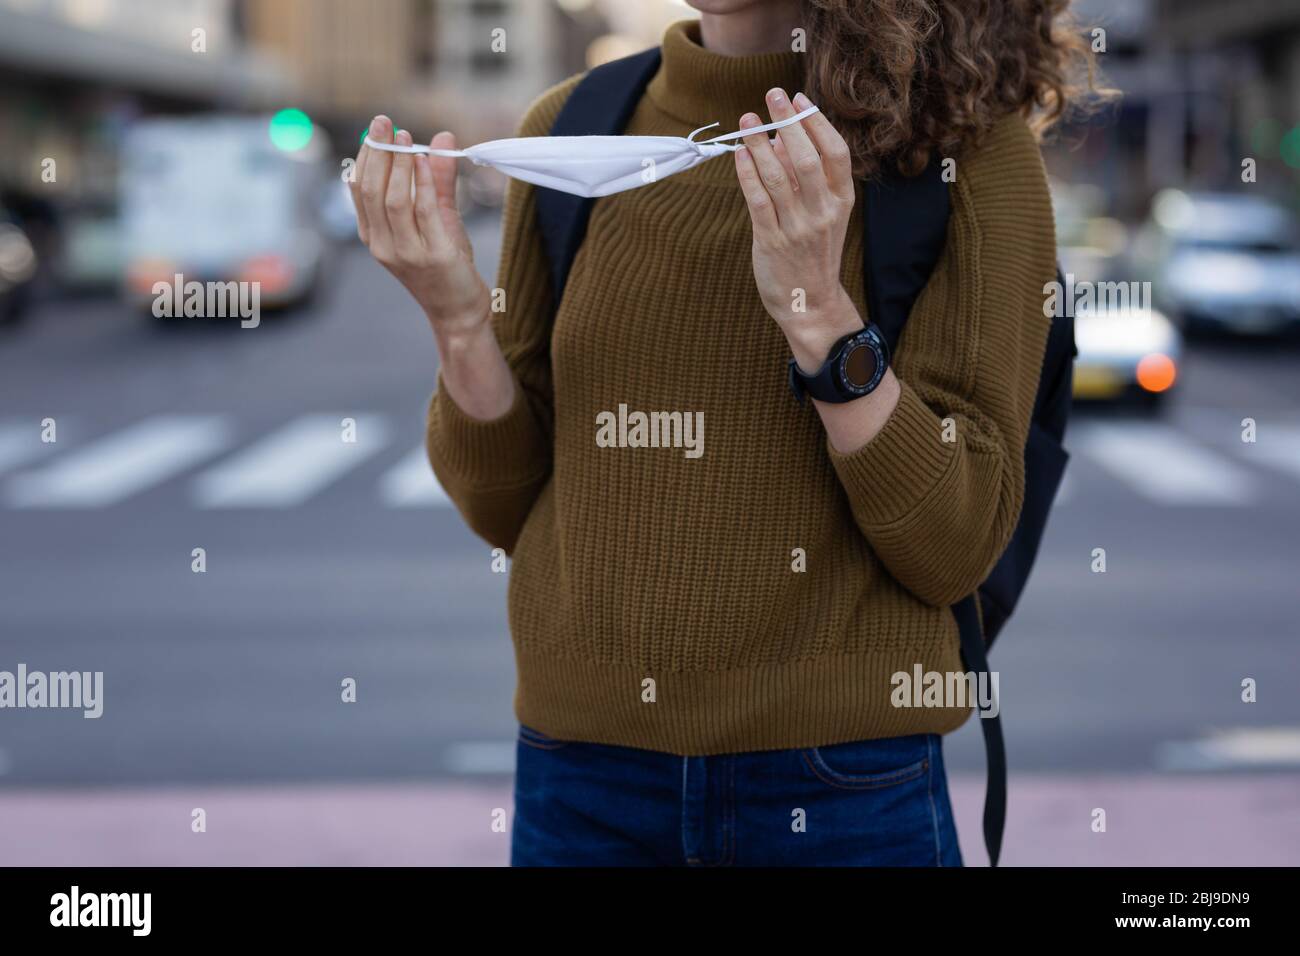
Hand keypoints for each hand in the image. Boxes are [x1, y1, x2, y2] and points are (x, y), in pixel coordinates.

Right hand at [352, 115, 490, 340]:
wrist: (459, 310)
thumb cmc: (446, 265)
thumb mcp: (439, 218)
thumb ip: (437, 180)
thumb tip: (441, 138)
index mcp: (374, 235)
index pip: (359, 190)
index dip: (366, 156)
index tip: (377, 128)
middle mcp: (383, 245)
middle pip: (371, 191)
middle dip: (377, 152)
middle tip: (385, 123)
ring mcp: (405, 253)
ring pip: (393, 200)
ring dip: (398, 165)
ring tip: (406, 139)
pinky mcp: (432, 257)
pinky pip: (423, 213)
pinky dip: (422, 183)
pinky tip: (424, 161)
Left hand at [734, 90, 861, 368]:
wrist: (810, 303)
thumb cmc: (814, 253)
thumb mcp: (822, 214)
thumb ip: (804, 178)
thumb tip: (780, 138)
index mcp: (842, 201)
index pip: (835, 152)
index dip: (817, 122)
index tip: (799, 98)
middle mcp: (823, 212)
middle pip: (806, 157)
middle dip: (788, 121)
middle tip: (773, 94)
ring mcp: (798, 228)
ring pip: (778, 176)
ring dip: (760, 144)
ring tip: (748, 120)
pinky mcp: (772, 242)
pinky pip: (758, 200)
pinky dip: (747, 173)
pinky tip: (739, 153)